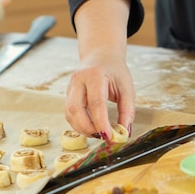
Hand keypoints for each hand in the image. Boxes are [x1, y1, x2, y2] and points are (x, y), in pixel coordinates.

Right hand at [64, 0, 134, 137]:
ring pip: (69, 113)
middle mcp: (78, 80)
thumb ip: (127, 111)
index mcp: (94, 75)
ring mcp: (70, 87)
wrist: (100, 56)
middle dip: (88, 128)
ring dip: (83, 128)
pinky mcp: (67, 94)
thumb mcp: (127, 88)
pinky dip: (79, 124)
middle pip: (76, 109)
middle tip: (103, 137)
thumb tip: (125, 132)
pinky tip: (91, 127)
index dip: (101, 123)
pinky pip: (69, 114)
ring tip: (98, 133)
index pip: (96, 103)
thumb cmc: (115, 72)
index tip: (110, 137)